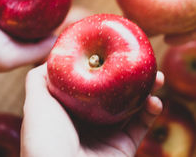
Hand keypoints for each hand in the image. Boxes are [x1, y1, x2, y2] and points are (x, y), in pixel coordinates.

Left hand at [21, 64, 163, 156]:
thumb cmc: (44, 138)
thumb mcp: (36, 101)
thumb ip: (40, 78)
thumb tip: (56, 55)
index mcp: (69, 108)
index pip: (91, 82)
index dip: (104, 65)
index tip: (116, 48)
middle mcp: (89, 120)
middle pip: (115, 92)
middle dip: (131, 75)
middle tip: (145, 61)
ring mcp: (107, 134)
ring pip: (133, 106)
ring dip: (148, 90)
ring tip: (159, 76)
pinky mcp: (123, 147)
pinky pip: (142, 126)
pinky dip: (152, 111)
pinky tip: (157, 100)